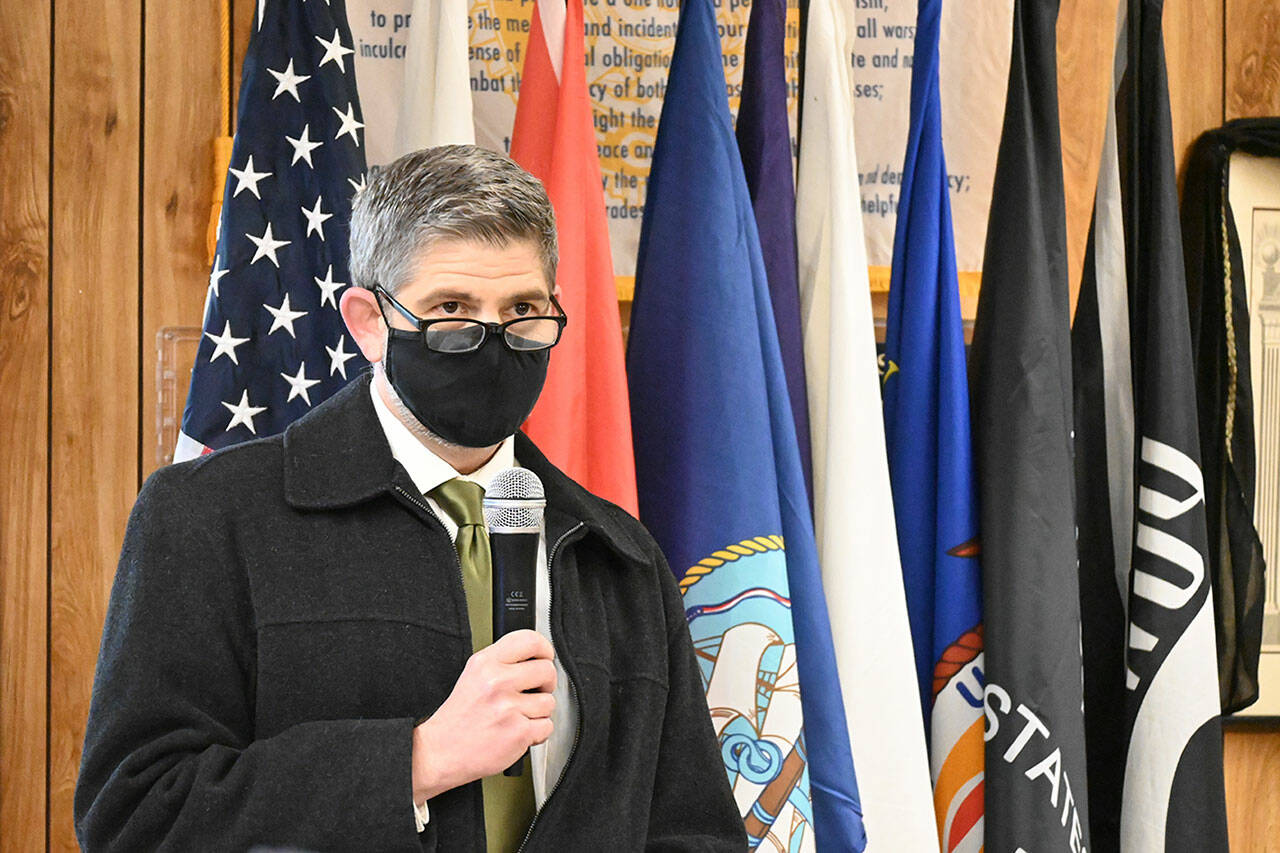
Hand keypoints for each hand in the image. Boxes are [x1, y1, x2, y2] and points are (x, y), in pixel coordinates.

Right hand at [411, 629, 555, 803]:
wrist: (440, 753)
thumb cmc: (458, 718)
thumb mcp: (473, 676)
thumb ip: (502, 663)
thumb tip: (537, 659)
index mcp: (485, 663)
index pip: (529, 640)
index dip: (545, 649)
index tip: (546, 658)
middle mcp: (496, 682)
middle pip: (547, 670)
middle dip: (546, 684)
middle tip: (534, 693)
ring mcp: (508, 707)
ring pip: (549, 702)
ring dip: (539, 713)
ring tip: (517, 717)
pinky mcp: (518, 732)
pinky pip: (547, 727)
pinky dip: (537, 734)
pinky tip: (517, 732)